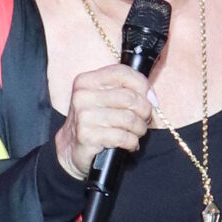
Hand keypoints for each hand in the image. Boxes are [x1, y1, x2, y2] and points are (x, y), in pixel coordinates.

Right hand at [54, 64, 153, 178]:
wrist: (70, 149)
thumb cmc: (94, 122)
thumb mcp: (105, 100)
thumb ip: (126, 90)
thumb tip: (152, 97)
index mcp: (87, 81)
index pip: (122, 72)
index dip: (142, 85)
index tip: (150, 99)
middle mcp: (83, 96)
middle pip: (130, 97)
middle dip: (144, 112)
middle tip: (144, 121)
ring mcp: (84, 116)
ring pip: (129, 118)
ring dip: (139, 129)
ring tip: (136, 133)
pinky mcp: (87, 136)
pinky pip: (123, 137)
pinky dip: (132, 142)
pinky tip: (129, 144)